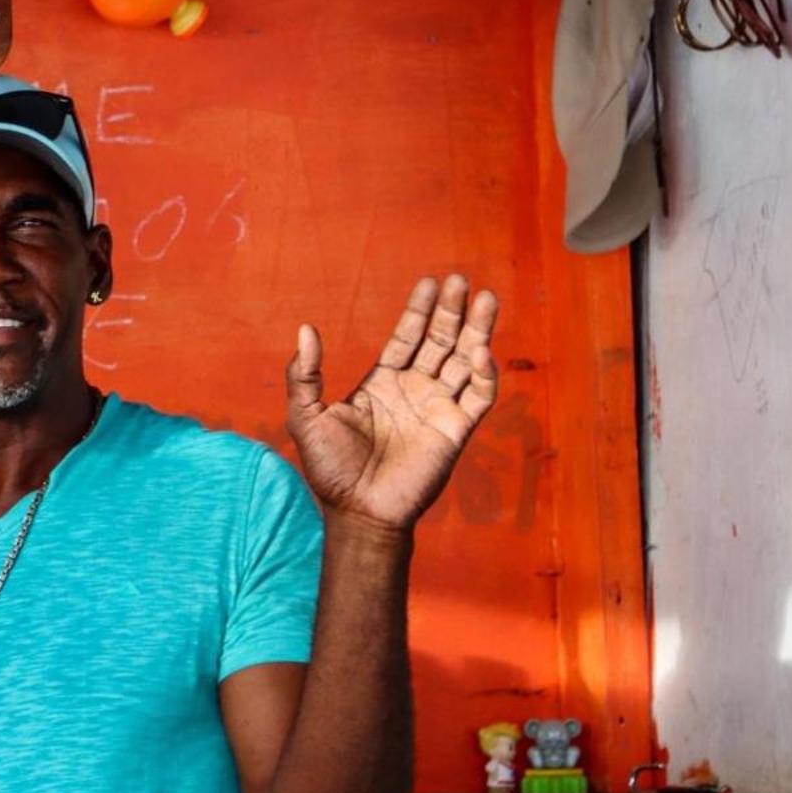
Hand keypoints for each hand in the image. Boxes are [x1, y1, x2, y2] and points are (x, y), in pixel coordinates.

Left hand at [286, 274, 497, 530]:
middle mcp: (414, 391)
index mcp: (383, 383)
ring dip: (476, 331)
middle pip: (440, 342)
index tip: (430, 282)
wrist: (357, 511)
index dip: (419, 311)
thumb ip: (304, 375)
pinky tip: (481, 351)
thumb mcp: (306, 417)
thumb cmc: (330, 469)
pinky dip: (484, 374)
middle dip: (451, 312)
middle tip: (460, 280)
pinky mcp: (455, 431)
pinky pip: (477, 397)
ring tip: (486, 299)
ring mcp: (437, 409)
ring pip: (464, 361)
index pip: (407, 338)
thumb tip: (305, 329)